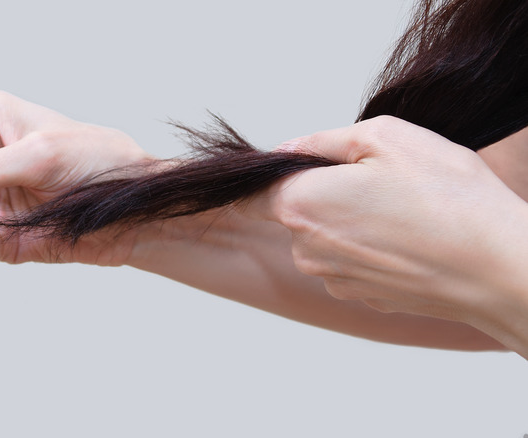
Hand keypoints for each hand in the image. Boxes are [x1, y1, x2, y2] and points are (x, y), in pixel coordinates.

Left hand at [257, 116, 527, 352]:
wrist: (498, 268)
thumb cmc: (446, 197)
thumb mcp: (385, 137)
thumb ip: (323, 141)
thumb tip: (289, 149)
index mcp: (300, 205)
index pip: (251, 195)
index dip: (269, 177)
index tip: (293, 168)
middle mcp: (306, 249)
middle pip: (296, 212)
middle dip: (326, 192)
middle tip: (379, 179)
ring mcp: (334, 278)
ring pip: (327, 237)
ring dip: (353, 220)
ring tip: (405, 210)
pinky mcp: (362, 297)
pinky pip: (353, 260)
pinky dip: (373, 247)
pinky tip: (412, 238)